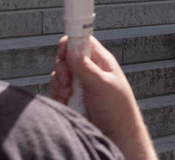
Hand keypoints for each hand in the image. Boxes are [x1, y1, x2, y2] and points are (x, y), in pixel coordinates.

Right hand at [50, 36, 155, 159]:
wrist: (114, 134)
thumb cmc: (118, 108)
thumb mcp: (103, 84)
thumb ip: (86, 67)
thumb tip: (73, 49)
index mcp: (100, 61)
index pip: (82, 41)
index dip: (71, 42)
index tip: (64, 48)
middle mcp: (87, 70)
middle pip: (65, 57)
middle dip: (63, 67)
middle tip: (69, 79)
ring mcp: (77, 84)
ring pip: (58, 74)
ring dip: (61, 83)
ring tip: (72, 94)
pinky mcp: (69, 97)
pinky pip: (56, 90)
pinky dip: (59, 95)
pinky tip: (69, 101)